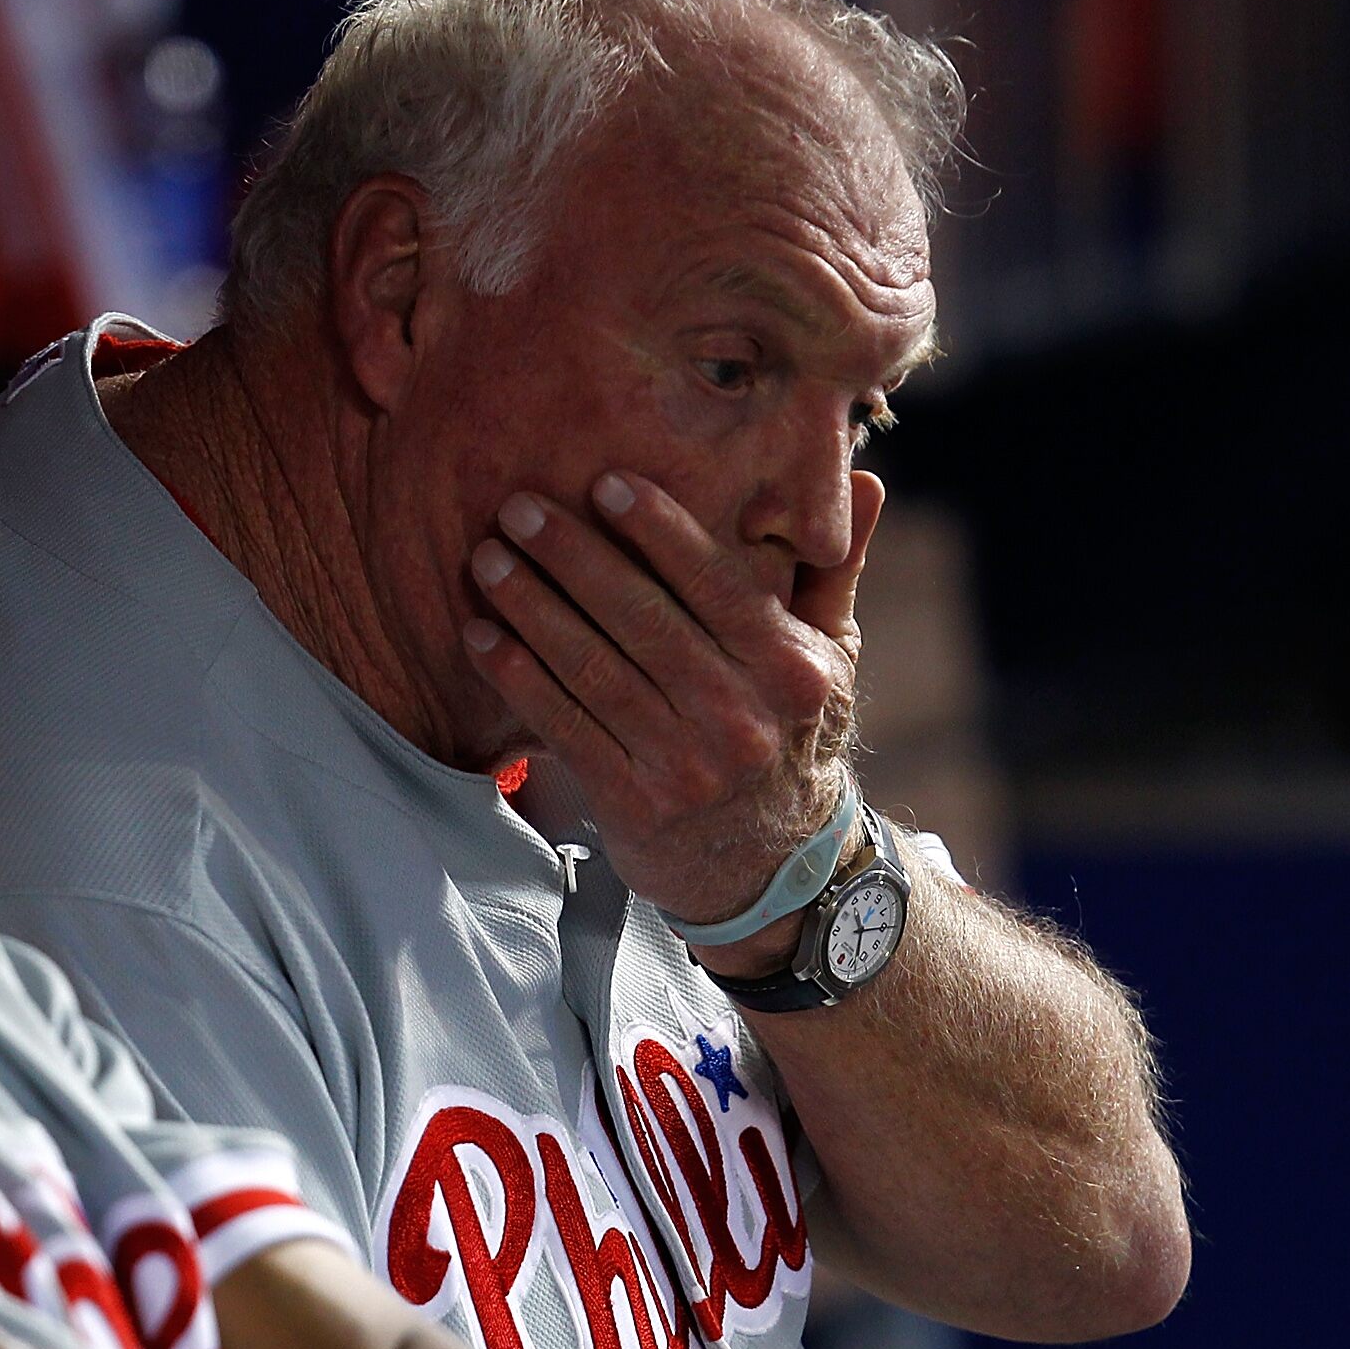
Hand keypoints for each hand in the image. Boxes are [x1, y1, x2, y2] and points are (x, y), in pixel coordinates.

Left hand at [461, 466, 881, 943]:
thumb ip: (834, 570)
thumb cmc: (793, 737)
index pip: (717, 585)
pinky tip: (481, 636)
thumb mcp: (832, 658)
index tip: (606, 484)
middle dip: (573, 557)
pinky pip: (565, 724)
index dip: (660, 531)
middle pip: (642, 620)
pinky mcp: (632, 801)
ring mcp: (684, 763)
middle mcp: (739, 714)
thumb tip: (868, 479)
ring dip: (531, 609)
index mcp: (788, 669)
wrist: (774, 869)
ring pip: (595, 668)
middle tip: (517, 507)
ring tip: (487, 560)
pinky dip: (518, 677)